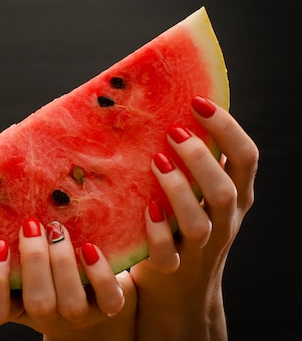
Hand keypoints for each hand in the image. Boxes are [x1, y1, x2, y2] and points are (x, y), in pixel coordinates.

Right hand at [0, 218, 136, 340]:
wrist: (92, 298)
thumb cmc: (42, 270)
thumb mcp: (14, 267)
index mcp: (15, 305)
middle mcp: (45, 314)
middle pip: (37, 303)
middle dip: (34, 262)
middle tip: (32, 225)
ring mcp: (78, 314)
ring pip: (70, 303)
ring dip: (63, 263)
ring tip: (57, 229)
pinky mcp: (109, 307)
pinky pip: (107, 298)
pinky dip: (100, 273)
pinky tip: (91, 246)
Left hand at [130, 96, 258, 339]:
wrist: (179, 290)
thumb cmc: (185, 225)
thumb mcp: (201, 193)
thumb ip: (197, 162)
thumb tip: (170, 108)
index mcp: (235, 197)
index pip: (245, 158)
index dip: (227, 128)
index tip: (198, 101)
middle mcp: (223, 221)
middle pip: (224, 189)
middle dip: (201, 158)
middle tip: (173, 132)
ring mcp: (199, 247)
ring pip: (200, 221)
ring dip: (179, 189)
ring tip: (157, 161)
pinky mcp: (171, 267)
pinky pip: (168, 252)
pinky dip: (158, 230)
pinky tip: (145, 207)